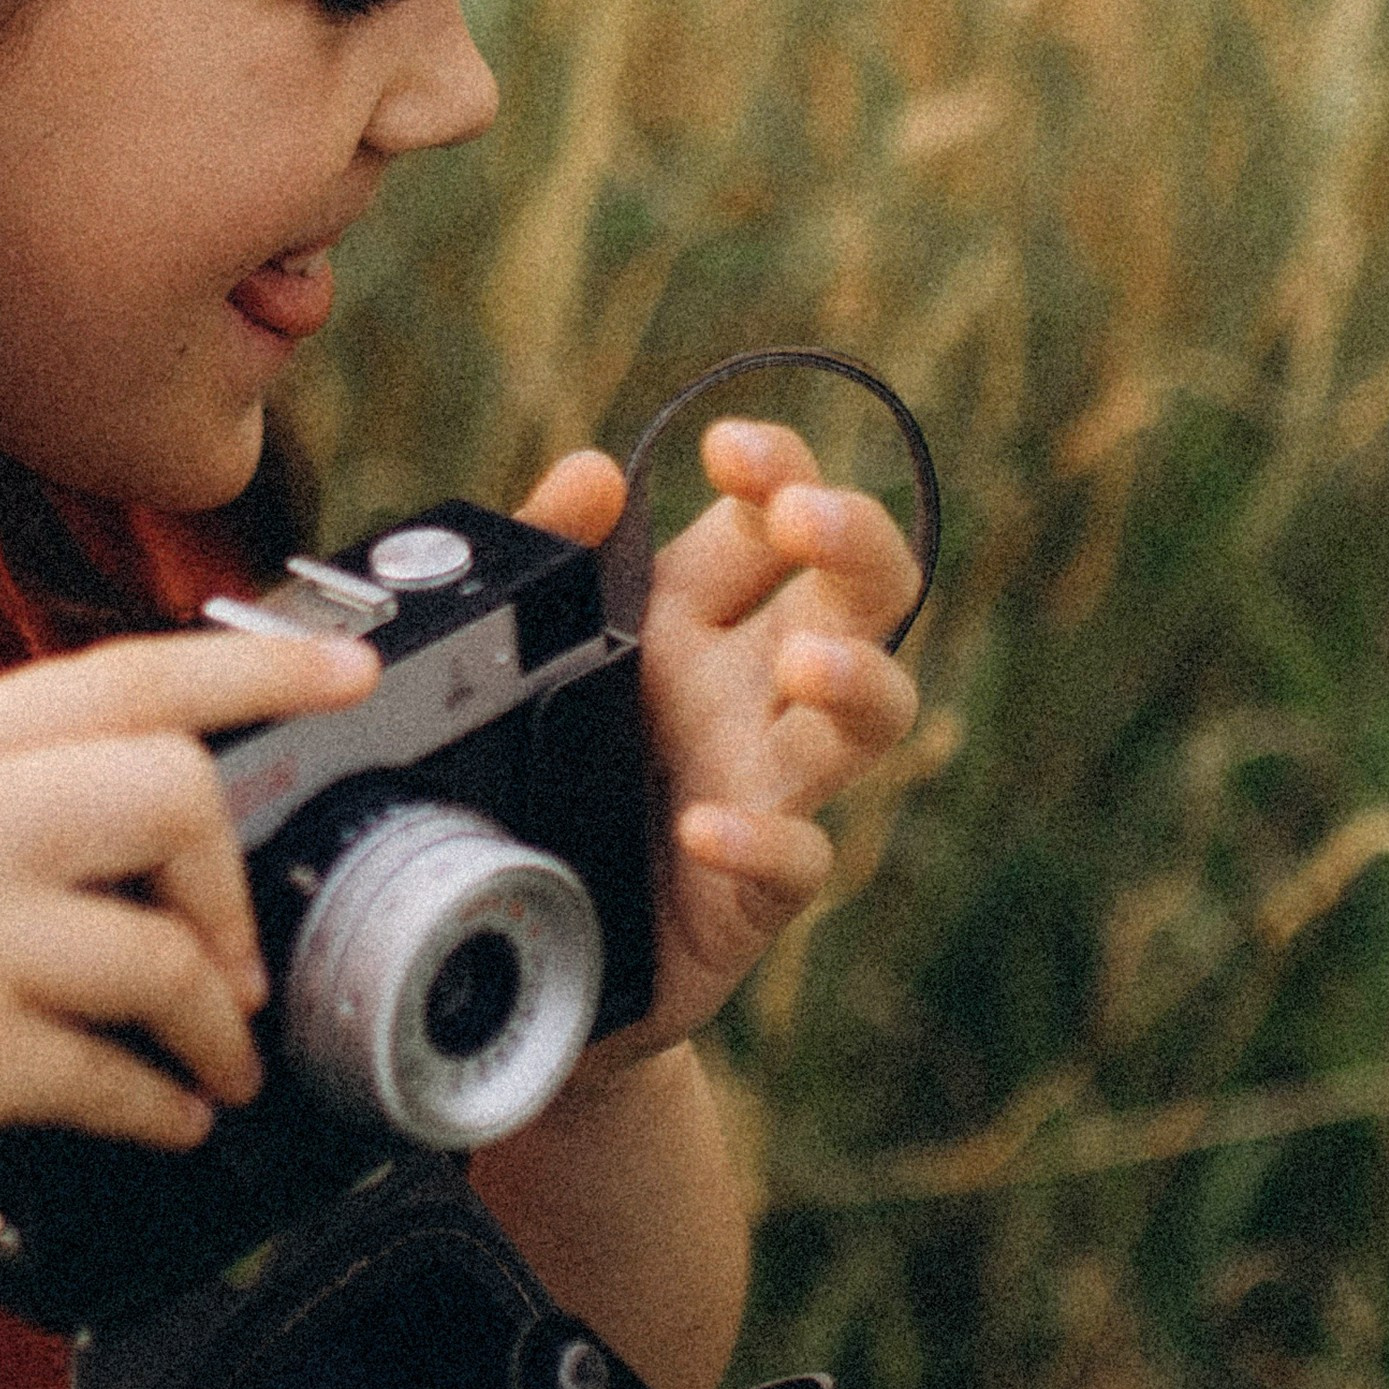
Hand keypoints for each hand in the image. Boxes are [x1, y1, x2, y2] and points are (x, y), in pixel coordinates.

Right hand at [0, 623, 378, 1304]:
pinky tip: (162, 1123)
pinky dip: (164, 1113)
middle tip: (233, 962)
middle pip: (180, 797)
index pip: (122, 672)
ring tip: (215, 1067)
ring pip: (170, 956)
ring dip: (218, 1030)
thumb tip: (100, 836)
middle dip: (232, 890)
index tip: (344, 672)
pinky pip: (120, 1082)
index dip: (257, 667)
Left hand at [518, 418, 920, 1059]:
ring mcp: (768, 785)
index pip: (776, 514)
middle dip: (854, 540)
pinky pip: (798, 860)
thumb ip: (550, 554)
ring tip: (803, 668)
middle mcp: (753, 689)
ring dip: (857, 681)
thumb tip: (596, 472)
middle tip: (805, 518)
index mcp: (697, 615)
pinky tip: (704, 827)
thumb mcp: (520, 650)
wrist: (518, 936)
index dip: (780, 467)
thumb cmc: (537, 780)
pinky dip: (764, 840)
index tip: (728, 452)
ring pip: (870, 722)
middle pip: (865, 595)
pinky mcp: (755, 890)